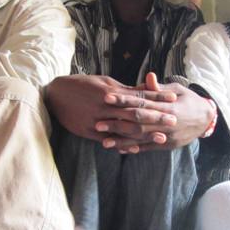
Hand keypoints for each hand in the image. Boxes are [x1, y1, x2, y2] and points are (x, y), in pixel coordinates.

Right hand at [45, 74, 176, 143]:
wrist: (55, 95)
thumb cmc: (82, 85)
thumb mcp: (105, 81)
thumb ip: (126, 88)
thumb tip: (146, 87)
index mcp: (111, 91)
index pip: (139, 95)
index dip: (157, 98)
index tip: (174, 99)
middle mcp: (106, 106)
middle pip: (135, 112)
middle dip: (156, 117)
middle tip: (174, 121)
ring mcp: (97, 120)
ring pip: (124, 128)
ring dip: (144, 134)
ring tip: (161, 138)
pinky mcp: (88, 131)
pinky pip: (109, 139)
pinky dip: (123, 144)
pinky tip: (136, 149)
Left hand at [99, 73, 213, 152]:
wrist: (207, 120)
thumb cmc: (190, 101)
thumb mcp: (178, 90)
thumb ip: (160, 88)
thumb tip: (148, 77)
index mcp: (167, 105)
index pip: (141, 102)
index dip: (123, 100)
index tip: (107, 97)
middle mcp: (165, 122)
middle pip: (137, 122)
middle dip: (117, 122)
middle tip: (98, 122)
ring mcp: (166, 135)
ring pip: (140, 138)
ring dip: (121, 140)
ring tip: (103, 141)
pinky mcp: (166, 145)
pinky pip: (148, 148)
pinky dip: (134, 149)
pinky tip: (120, 149)